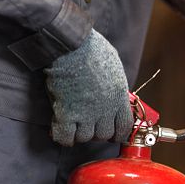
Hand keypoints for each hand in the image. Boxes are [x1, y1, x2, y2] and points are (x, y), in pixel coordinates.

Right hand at [44, 29, 133, 145]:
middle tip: (89, 124)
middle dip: (97, 132)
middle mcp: (105, 109)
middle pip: (104, 135)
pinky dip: (62, 137)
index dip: (118, 132)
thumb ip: (116, 85)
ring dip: (79, 133)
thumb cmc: (92, 50)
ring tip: (74, 124)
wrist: (71, 46)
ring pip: (85, 137)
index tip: (113, 132)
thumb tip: (115, 94)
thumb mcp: (115, 67)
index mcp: (119, 97)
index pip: (125, 127)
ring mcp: (86, 113)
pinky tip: (59, 130)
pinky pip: (65, 137)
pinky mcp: (66, 113)